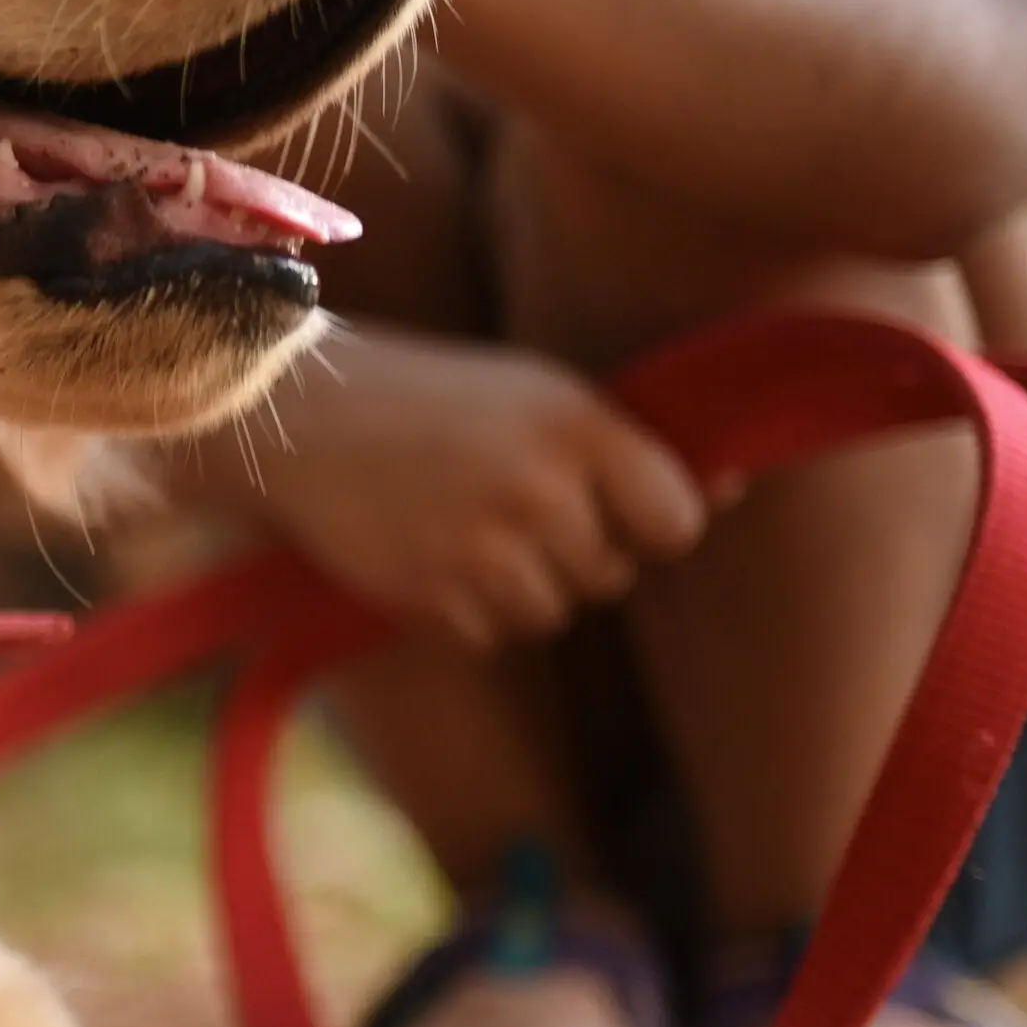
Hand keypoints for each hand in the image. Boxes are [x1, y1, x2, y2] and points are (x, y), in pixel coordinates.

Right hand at [175, 325, 717, 646]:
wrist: (295, 411)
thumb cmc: (427, 397)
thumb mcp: (532, 393)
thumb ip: (621, 446)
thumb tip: (731, 490)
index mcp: (575, 423)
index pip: (676, 521)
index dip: (648, 525)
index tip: (612, 510)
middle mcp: (539, 486)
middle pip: (610, 575)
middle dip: (571, 554)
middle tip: (503, 503)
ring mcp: (484, 545)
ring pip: (552, 612)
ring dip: (518, 587)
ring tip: (460, 527)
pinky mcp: (432, 593)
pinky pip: (490, 634)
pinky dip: (463, 608)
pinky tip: (424, 551)